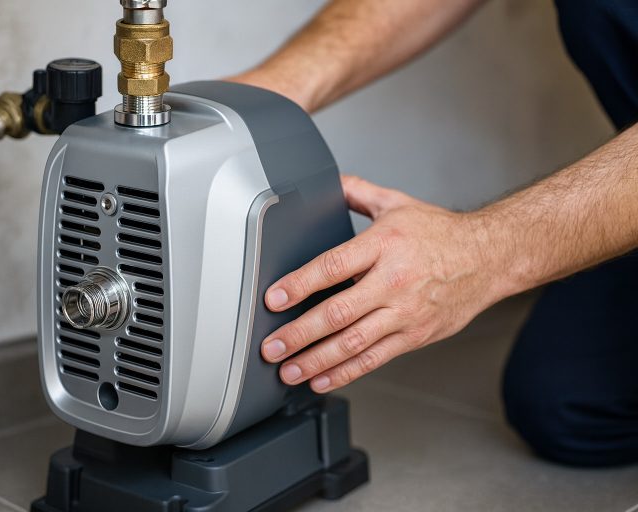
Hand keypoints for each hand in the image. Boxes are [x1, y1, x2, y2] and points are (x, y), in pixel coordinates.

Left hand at [261, 175, 503, 392]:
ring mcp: (405, 312)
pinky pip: (375, 358)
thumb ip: (358, 192)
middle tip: (271, 347)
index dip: (299, 284)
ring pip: (353, 342)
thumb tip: (328, 182)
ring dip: (316, 360)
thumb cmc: (442, 233)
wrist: (490, 258)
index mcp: (384, 245)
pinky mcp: (415, 335)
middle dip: (299, 333)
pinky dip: (345, 372)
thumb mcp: (397, 203)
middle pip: (338, 312)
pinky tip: (321, 378)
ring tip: (288, 370)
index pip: (333, 266)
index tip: (274, 299)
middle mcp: (394, 281)